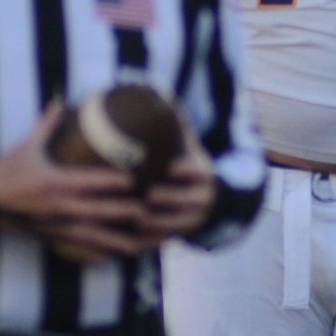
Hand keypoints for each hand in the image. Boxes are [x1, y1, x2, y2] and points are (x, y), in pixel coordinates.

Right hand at [0, 105, 151, 262]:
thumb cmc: (7, 170)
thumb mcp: (27, 145)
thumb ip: (48, 123)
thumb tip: (62, 97)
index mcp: (53, 182)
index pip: (88, 181)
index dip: (111, 181)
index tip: (132, 179)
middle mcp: (57, 206)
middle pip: (96, 212)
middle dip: (122, 213)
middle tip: (146, 211)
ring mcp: (55, 225)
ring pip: (91, 237)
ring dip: (116, 241)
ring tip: (139, 244)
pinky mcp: (50, 236)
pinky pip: (76, 249)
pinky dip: (94, 254)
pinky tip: (112, 257)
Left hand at [141, 120, 216, 243]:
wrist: (207, 200)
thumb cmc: (187, 165)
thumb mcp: (188, 146)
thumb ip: (176, 125)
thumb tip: (156, 93)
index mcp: (203, 175)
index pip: (200, 172)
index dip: (188, 171)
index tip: (172, 167)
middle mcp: (201, 200)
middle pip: (189, 203)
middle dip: (171, 201)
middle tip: (150, 195)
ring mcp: (191, 221)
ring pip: (177, 227)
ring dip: (159, 225)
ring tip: (136, 220)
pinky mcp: (177, 236)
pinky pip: (164, 241)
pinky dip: (149, 241)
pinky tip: (129, 238)